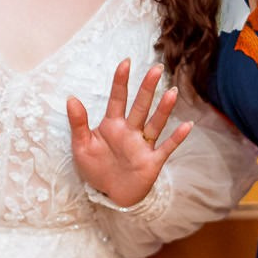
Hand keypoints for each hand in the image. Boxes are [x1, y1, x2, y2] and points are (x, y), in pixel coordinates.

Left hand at [66, 60, 193, 207]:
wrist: (109, 195)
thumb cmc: (96, 168)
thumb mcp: (80, 146)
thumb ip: (77, 123)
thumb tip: (71, 98)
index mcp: (112, 125)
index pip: (117, 99)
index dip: (121, 81)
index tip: (126, 62)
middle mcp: (130, 131)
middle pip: (140, 106)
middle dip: (147, 88)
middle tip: (156, 68)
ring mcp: (142, 145)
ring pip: (155, 123)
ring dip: (163, 109)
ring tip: (172, 92)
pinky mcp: (152, 161)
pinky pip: (166, 147)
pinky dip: (176, 138)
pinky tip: (187, 125)